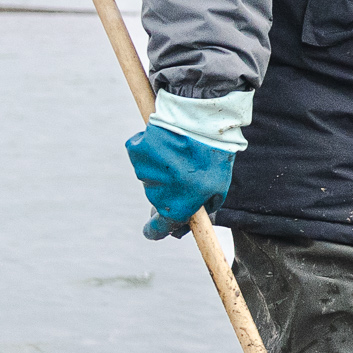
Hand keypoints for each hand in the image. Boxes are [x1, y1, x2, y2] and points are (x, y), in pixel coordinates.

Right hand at [126, 120, 235, 240]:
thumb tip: (186, 221)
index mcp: (177, 207)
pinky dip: (152, 149)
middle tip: (184, 172)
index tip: (151, 231)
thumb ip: (202, 207)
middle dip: (170, 189)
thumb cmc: (212, 155)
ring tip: (180, 151)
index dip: (155, 230)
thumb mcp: (217, 187)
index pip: (159, 228)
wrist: (199, 121)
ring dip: (163, 167)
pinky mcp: (136, 152)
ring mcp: (144, 174)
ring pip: (152, 176)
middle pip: (158, 199)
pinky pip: (143, 155)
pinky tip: (166, 140)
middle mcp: (156, 195)